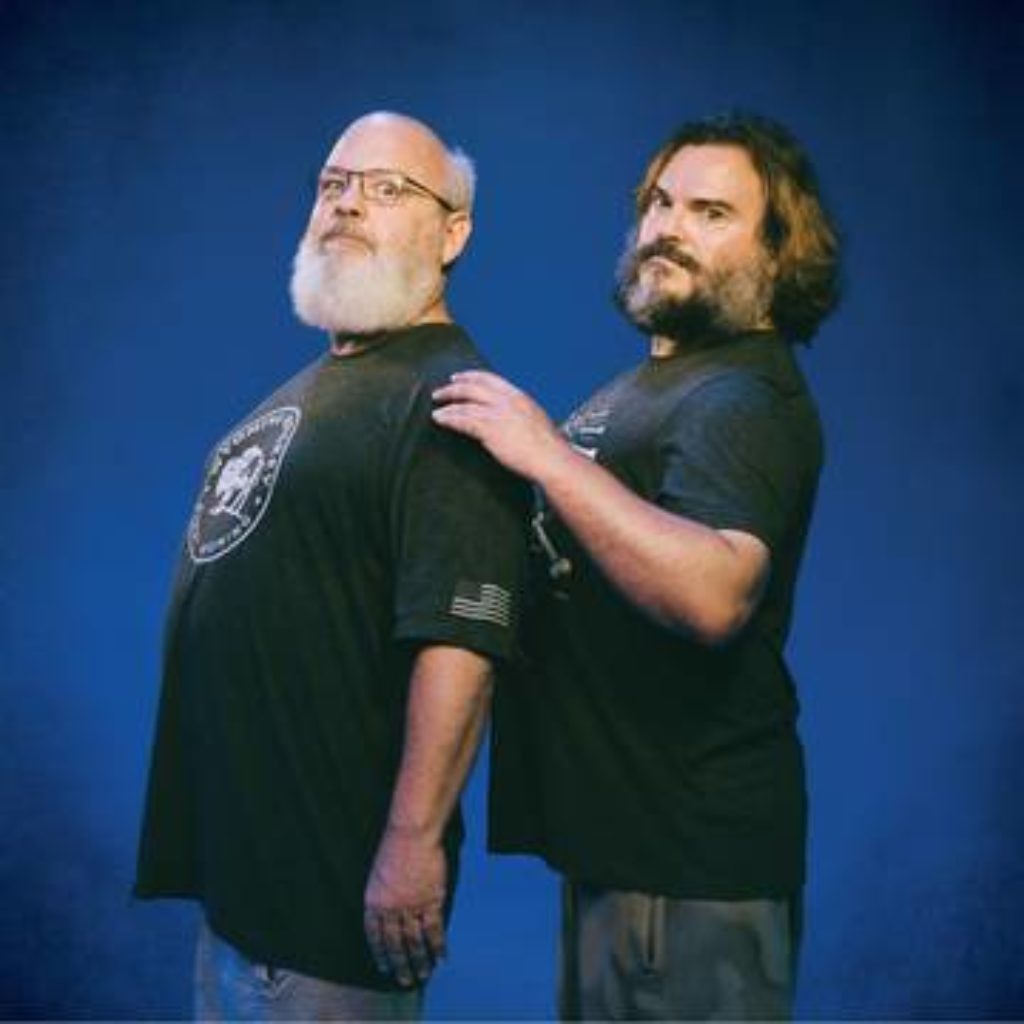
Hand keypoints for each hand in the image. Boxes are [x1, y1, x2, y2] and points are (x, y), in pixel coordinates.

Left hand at [364, 826, 446, 986]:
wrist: (411, 835)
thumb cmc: (395, 846)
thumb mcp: (379, 874)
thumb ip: (383, 896)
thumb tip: (389, 913)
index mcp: (374, 902)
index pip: (375, 936)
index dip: (380, 953)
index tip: (385, 966)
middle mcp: (390, 909)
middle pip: (395, 944)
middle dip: (400, 965)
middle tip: (405, 981)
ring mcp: (411, 907)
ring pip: (415, 942)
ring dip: (420, 961)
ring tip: (423, 974)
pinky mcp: (431, 901)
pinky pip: (434, 930)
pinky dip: (438, 945)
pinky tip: (441, 956)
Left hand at [432, 370, 568, 482]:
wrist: (551, 459)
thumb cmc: (547, 448)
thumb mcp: (534, 422)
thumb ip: (519, 416)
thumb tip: (509, 420)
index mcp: (519, 397)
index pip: (490, 379)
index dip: (471, 376)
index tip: (459, 377)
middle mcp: (507, 400)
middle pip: (473, 387)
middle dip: (454, 388)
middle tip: (441, 392)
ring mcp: (498, 413)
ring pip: (465, 403)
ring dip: (448, 404)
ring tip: (437, 409)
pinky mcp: (490, 428)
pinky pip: (463, 420)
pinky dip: (448, 418)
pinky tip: (440, 419)